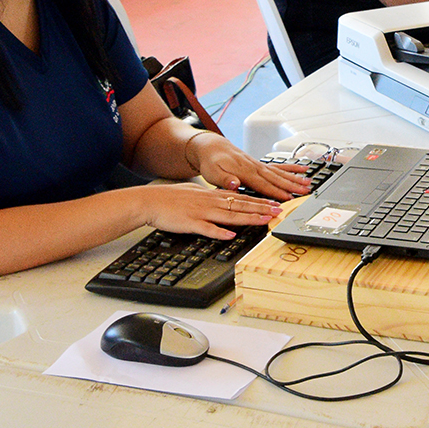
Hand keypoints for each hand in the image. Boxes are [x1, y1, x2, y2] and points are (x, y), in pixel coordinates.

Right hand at [142, 182, 281, 239]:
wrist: (150, 201)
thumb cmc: (171, 198)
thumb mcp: (196, 192)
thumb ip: (213, 197)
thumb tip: (226, 198)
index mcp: (212, 196)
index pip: (241, 198)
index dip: (260, 201)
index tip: (274, 204)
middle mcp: (211, 202)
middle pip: (240, 206)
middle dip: (261, 209)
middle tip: (278, 211)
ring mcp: (201, 212)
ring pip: (229, 215)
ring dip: (248, 218)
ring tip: (264, 220)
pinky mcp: (190, 223)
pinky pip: (207, 228)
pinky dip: (219, 232)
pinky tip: (230, 235)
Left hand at [188, 132, 312, 199]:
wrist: (212, 147)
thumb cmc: (212, 162)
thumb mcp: (212, 173)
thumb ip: (223, 180)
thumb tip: (233, 184)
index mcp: (245, 172)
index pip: (263, 185)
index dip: (276, 192)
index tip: (288, 198)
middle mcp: (255, 168)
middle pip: (276, 178)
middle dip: (292, 185)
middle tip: (305, 191)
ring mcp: (259, 165)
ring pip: (280, 172)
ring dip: (295, 178)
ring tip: (308, 183)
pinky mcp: (260, 164)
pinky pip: (279, 166)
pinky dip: (291, 168)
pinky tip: (302, 169)